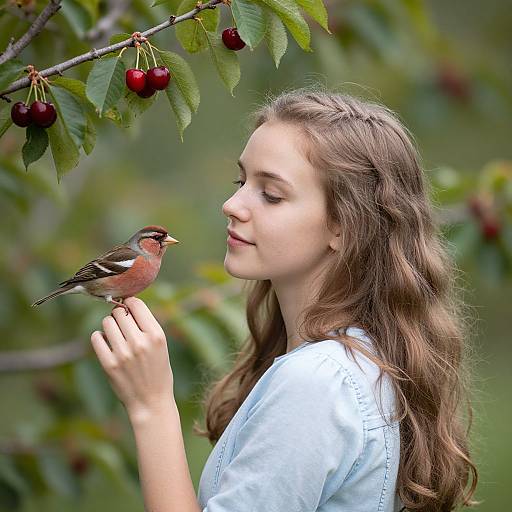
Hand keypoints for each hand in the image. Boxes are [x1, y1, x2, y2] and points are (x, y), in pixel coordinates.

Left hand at [90, 297, 174, 421]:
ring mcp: (123, 353)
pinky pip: (96, 337)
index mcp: (156, 335)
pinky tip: (107, 344)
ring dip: (110, 325)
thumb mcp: (161, 345)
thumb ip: (146, 326)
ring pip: (107, 322)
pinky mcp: (109, 364)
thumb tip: (126, 305)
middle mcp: (140, 342)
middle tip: (123, 325)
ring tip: (116, 335)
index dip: (130, 304)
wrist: (151, 402)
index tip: (129, 309)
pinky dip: (100, 337)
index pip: (136, 304)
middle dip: (119, 315)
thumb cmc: (157, 371)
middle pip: (119, 312)